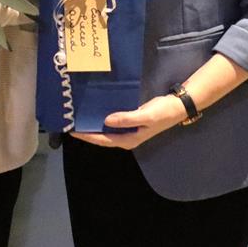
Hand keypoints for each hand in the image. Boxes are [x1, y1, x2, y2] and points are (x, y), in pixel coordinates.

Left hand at [70, 94, 187, 149]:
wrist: (176, 106)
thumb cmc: (162, 113)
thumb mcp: (145, 116)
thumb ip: (126, 119)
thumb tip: (106, 120)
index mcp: (129, 139)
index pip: (103, 140)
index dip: (88, 136)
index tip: (73, 131)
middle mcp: (126, 136)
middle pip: (102, 137)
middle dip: (87, 133)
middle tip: (71, 125)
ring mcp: (128, 129)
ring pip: (106, 130)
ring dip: (93, 126)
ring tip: (79, 119)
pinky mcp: (129, 120)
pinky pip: (112, 122)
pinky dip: (102, 119)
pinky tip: (95, 111)